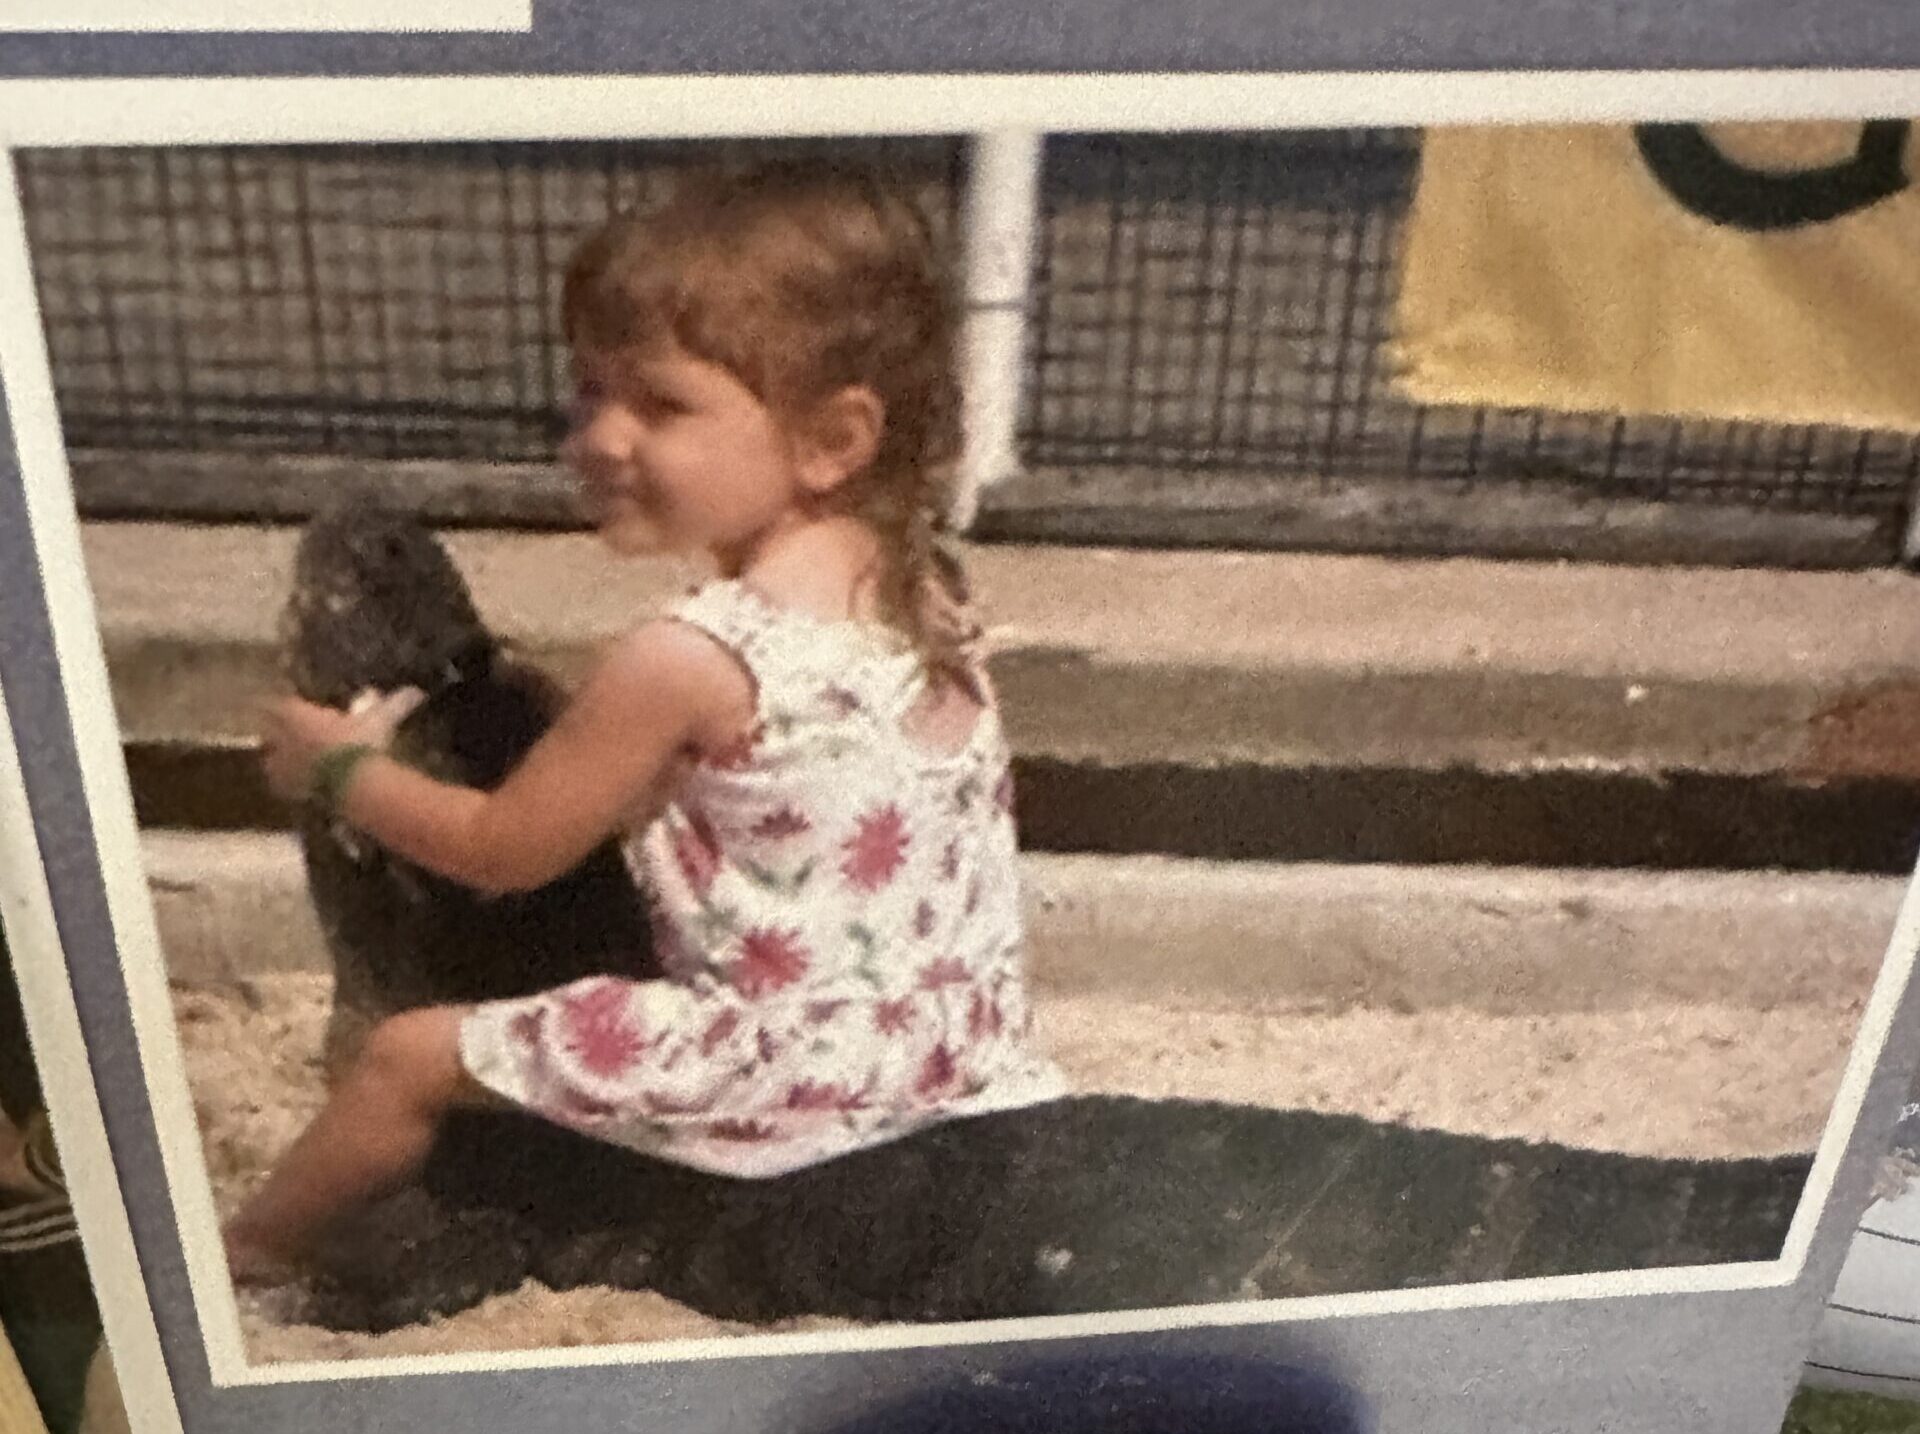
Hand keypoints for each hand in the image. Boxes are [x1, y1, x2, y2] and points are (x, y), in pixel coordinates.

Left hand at [257, 688, 424, 801]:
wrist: (354, 784)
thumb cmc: (363, 742)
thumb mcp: (381, 719)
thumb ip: (396, 703)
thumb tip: (418, 691)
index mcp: (298, 714)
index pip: (279, 702)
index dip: (282, 703)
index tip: (286, 703)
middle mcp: (283, 736)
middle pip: (266, 727)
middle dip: (273, 727)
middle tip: (283, 728)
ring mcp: (281, 764)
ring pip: (269, 755)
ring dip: (276, 754)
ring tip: (287, 756)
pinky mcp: (287, 788)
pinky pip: (279, 782)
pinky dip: (284, 781)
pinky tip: (295, 783)